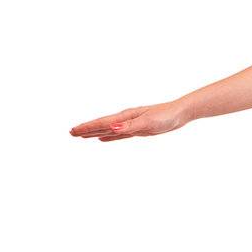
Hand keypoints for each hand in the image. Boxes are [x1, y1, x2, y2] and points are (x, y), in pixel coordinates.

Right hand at [69, 101, 190, 141]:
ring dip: (94, 132)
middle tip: (71, 133)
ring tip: (82, 136)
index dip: (87, 128)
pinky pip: (118, 134)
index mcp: (125, 117)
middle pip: (101, 125)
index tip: (73, 131)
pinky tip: (102, 138)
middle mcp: (125, 120)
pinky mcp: (138, 130)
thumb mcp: (148, 122)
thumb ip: (129, 126)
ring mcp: (131, 124)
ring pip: (108, 130)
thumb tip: (111, 128)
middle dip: (86, 129)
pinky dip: (109, 136)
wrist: (180, 113)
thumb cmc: (166, 116)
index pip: (102, 123)